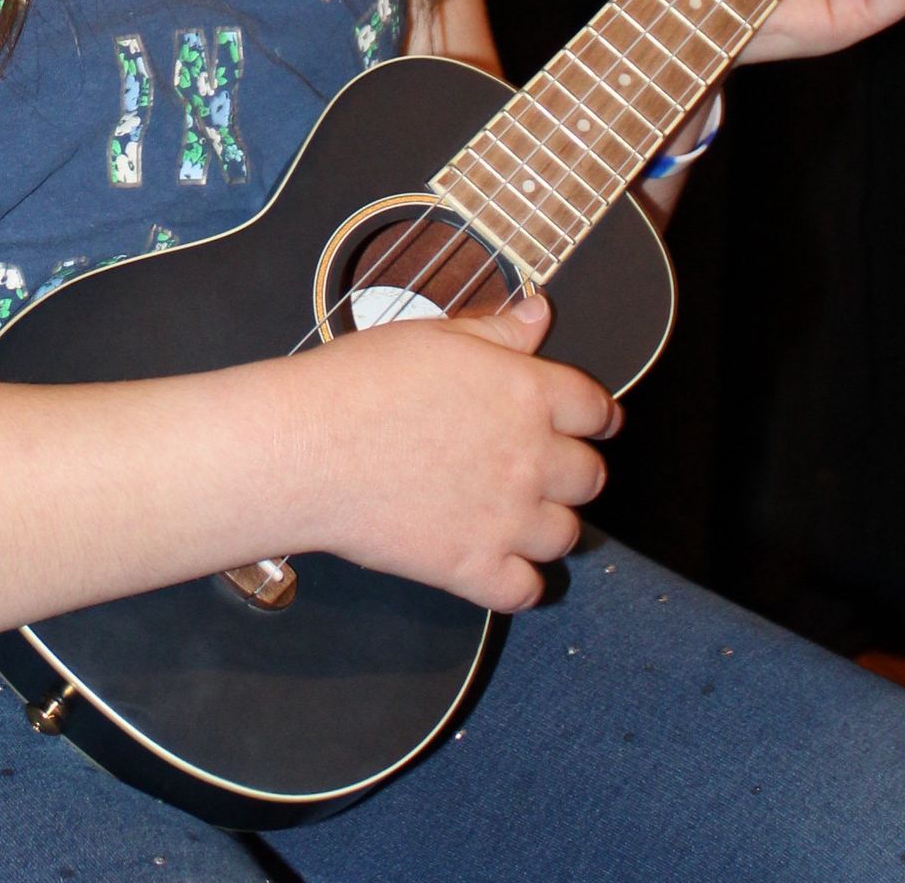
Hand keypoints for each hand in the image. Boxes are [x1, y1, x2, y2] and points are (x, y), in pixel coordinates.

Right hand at [289, 295, 616, 612]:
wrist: (308, 448)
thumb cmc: (359, 384)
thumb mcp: (435, 337)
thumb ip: (498, 331)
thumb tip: (539, 314)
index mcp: (526, 393)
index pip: (595, 408)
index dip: (597, 415)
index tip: (593, 422)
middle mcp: (529, 458)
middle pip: (590, 476)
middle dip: (572, 471)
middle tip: (541, 467)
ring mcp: (506, 519)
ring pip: (566, 536)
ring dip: (548, 525)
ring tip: (515, 513)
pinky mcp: (473, 568)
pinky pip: (526, 591)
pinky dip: (519, 582)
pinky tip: (498, 563)